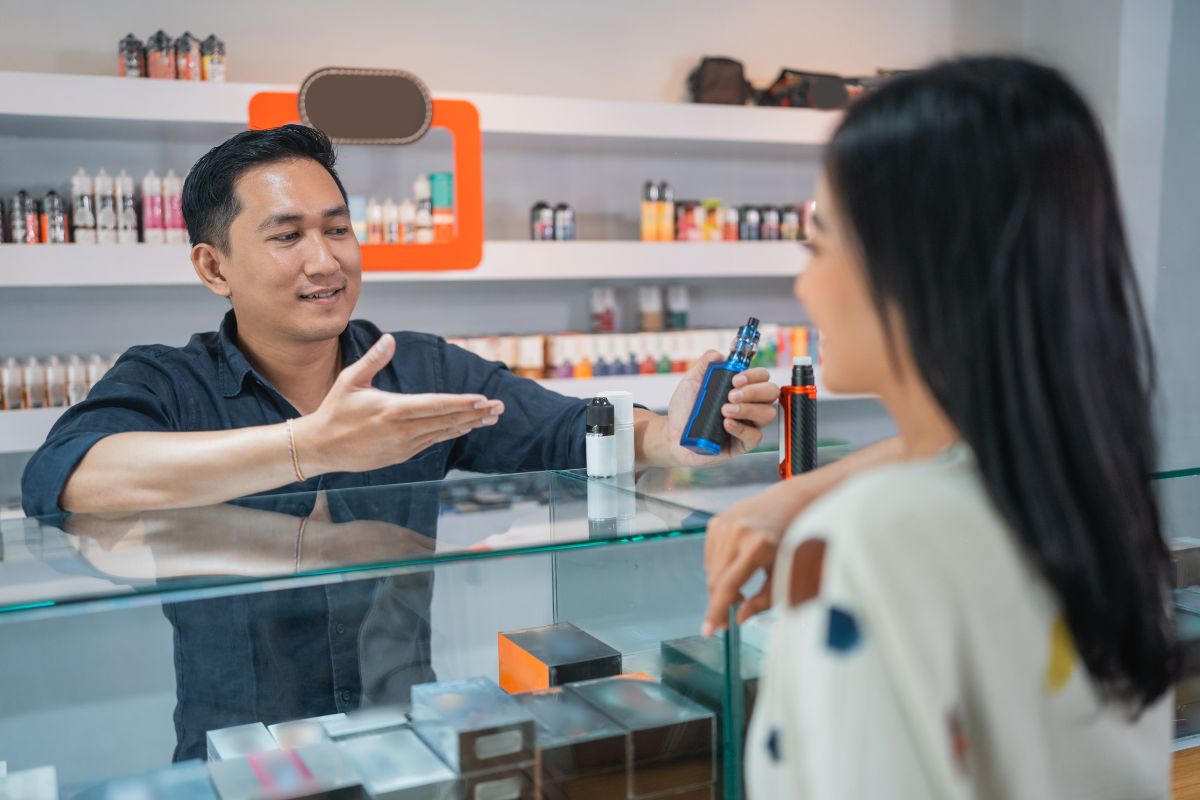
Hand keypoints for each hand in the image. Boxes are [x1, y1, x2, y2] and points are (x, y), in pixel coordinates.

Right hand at [294, 333, 504, 475]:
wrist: (321, 447)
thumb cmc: (335, 410)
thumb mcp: (351, 380)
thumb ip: (373, 360)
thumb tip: (389, 339)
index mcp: (391, 409)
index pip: (435, 405)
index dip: (461, 403)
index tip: (481, 398)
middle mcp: (401, 430)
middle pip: (446, 421)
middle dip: (476, 414)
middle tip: (499, 407)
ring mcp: (403, 446)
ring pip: (443, 433)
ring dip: (469, 424)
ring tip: (490, 417)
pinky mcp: (401, 456)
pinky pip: (432, 443)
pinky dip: (450, 433)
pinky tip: (465, 427)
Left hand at [664, 351, 779, 465]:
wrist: (672, 434)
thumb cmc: (685, 410)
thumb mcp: (692, 382)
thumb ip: (705, 365)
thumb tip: (718, 354)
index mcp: (741, 388)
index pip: (762, 377)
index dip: (754, 376)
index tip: (736, 379)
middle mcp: (749, 405)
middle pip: (771, 393)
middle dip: (753, 391)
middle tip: (731, 395)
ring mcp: (748, 424)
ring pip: (767, 414)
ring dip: (747, 409)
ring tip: (725, 410)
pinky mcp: (742, 444)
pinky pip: (754, 437)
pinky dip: (741, 428)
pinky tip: (726, 424)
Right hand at [702, 489, 793, 634]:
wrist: (790, 502)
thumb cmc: (793, 540)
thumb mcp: (785, 573)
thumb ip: (763, 600)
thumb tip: (738, 618)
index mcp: (758, 545)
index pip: (728, 584)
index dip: (716, 610)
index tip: (707, 630)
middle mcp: (737, 532)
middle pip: (715, 579)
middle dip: (718, 602)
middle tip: (727, 619)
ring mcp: (723, 524)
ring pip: (711, 569)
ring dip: (721, 585)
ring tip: (741, 588)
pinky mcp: (716, 521)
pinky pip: (711, 556)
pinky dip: (720, 567)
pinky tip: (737, 565)